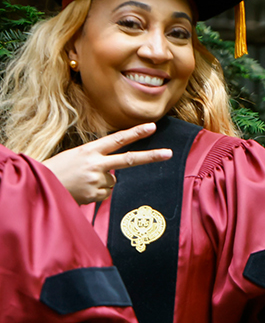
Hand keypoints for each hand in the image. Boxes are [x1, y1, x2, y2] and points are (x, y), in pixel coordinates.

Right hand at [42, 123, 171, 203]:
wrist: (37, 187)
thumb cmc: (57, 169)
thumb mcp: (76, 156)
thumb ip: (98, 159)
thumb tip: (116, 174)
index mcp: (89, 150)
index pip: (117, 140)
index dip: (135, 133)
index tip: (152, 127)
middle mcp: (95, 164)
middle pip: (129, 160)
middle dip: (151, 157)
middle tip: (169, 153)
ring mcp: (96, 180)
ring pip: (113, 181)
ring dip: (102, 182)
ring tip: (82, 182)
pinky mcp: (94, 195)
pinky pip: (106, 193)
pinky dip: (97, 193)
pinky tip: (82, 190)